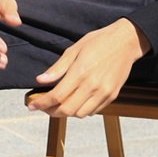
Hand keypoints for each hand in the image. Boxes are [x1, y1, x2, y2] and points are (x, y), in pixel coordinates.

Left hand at [26, 18, 150, 117]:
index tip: (31, 105)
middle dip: (51, 111)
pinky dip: (81, 110)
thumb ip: (57, 68)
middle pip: (67, 110)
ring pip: (80, 114)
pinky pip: (94, 111)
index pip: (57, 96)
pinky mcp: (112, 95)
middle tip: (43, 106)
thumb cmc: (98, 42)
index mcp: (80, 72)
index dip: (42, 103)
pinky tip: (76, 101)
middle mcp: (93, 85)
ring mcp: (104, 92)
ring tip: (59, 104)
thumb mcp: (74, 49)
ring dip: (67, 112)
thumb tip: (40, 80)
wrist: (126, 42)